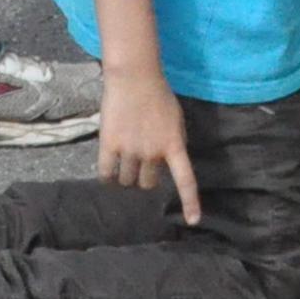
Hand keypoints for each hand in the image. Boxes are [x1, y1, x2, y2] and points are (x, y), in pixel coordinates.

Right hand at [96, 68, 197, 222]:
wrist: (134, 77)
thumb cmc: (158, 95)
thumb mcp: (176, 120)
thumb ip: (174, 142)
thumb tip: (169, 163)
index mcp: (173, 145)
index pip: (185, 179)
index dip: (190, 202)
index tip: (193, 221)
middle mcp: (152, 152)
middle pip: (148, 183)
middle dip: (146, 177)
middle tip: (142, 164)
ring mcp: (130, 150)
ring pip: (127, 181)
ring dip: (127, 176)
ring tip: (125, 162)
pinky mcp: (109, 145)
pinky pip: (106, 174)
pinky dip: (108, 178)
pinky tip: (109, 173)